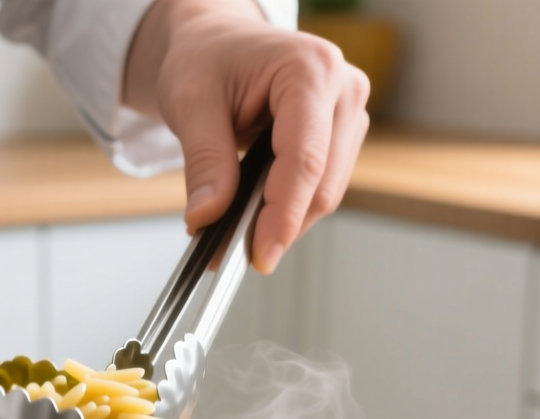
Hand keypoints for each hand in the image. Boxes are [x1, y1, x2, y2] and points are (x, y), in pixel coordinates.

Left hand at [124, 0, 370, 274]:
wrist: (216, 42)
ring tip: (232, 229)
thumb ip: (204, 160)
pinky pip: (321, 187)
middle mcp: (343, 88)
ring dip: (283, 220)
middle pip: (323, 184)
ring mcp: (349, 113)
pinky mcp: (343, 135)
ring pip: (325, 193)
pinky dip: (287, 208)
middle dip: (278, 225)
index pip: (305, 158)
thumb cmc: (206, 57)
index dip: (283, 214)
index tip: (261, 255)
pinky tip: (255, 211)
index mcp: (310, 69)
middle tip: (229, 251)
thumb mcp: (190, 101)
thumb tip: (209, 216)